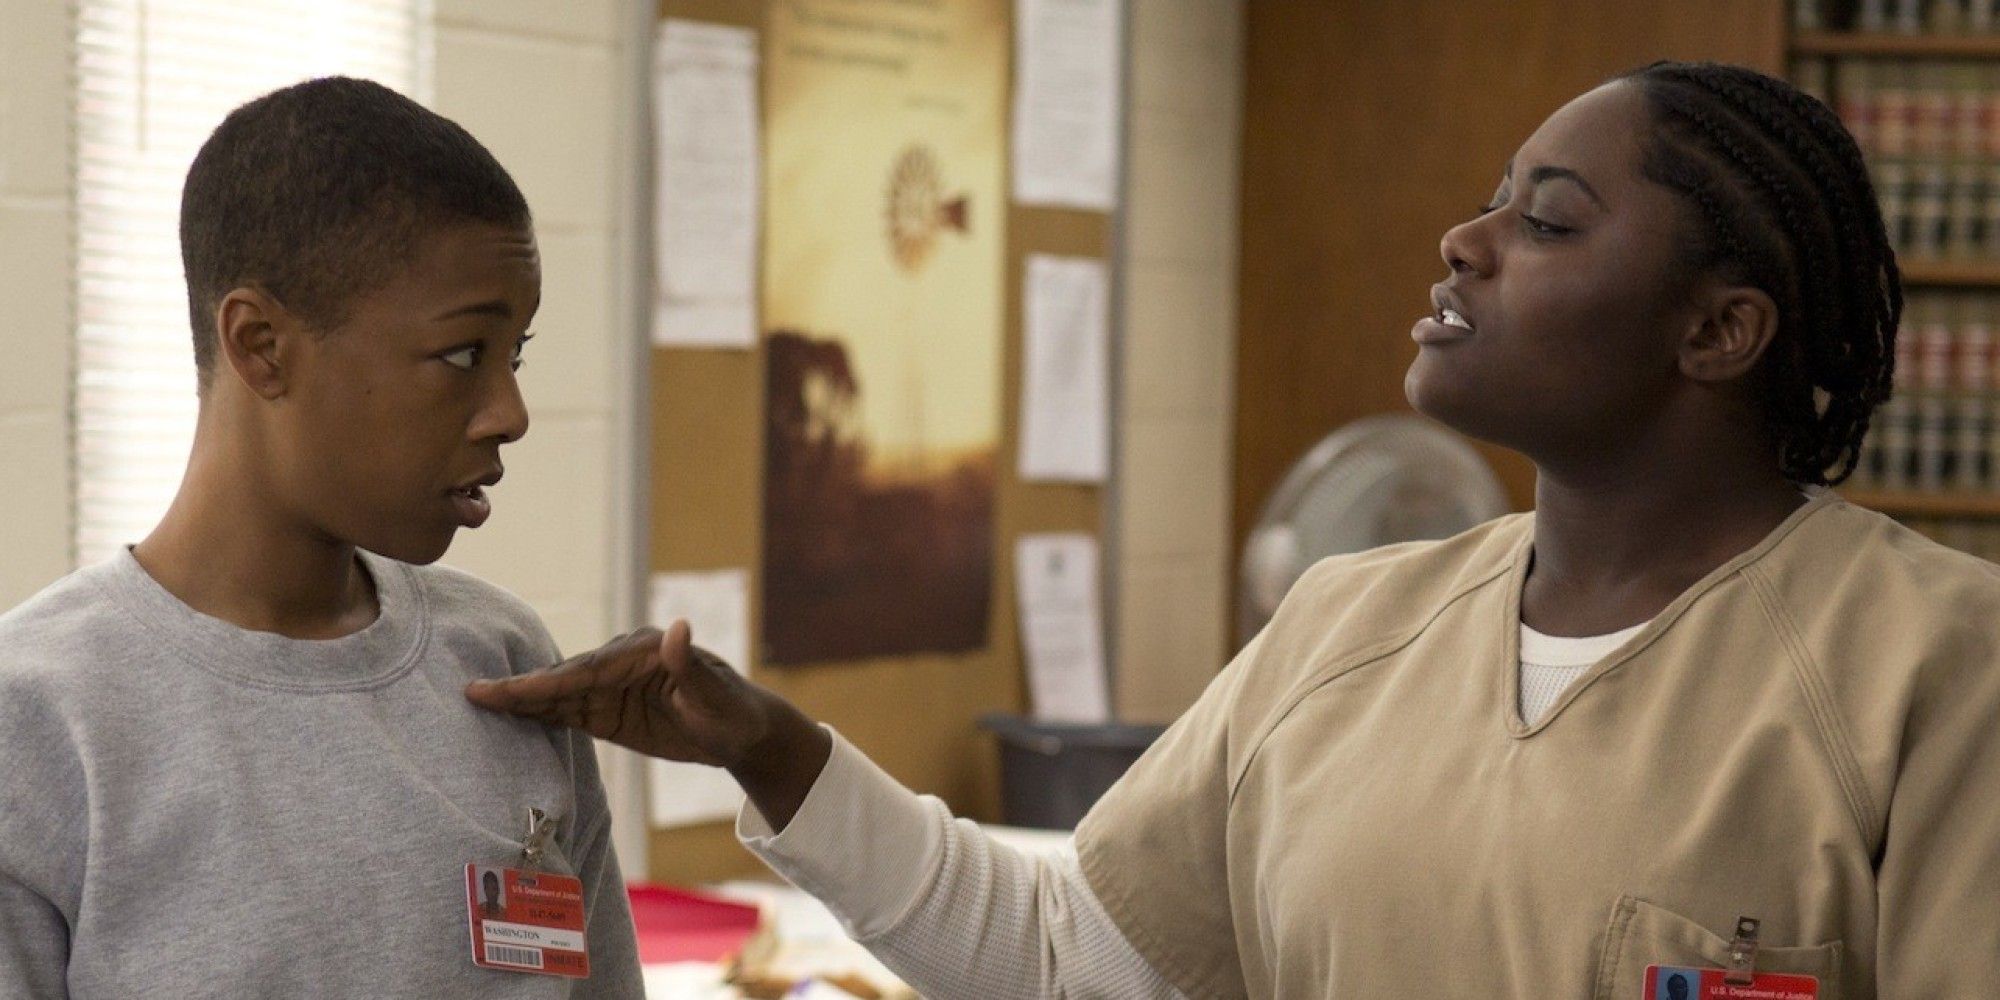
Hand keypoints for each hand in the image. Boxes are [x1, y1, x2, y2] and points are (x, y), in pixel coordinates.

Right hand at [464, 622, 831, 827]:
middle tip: (473, 691)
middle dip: (521, 688)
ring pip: (561, 695)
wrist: (743, 731)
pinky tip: (508, 716)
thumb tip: (680, 628)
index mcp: (646, 652)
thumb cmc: (735, 713)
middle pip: (566, 679)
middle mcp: (624, 662)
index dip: (548, 682)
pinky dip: (539, 715)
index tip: (512, 689)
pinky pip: (570, 712)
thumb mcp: (718, 698)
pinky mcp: (611, 710)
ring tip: (477, 700)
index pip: (589, 670)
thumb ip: (693, 669)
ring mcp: (615, 686)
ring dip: (522, 701)